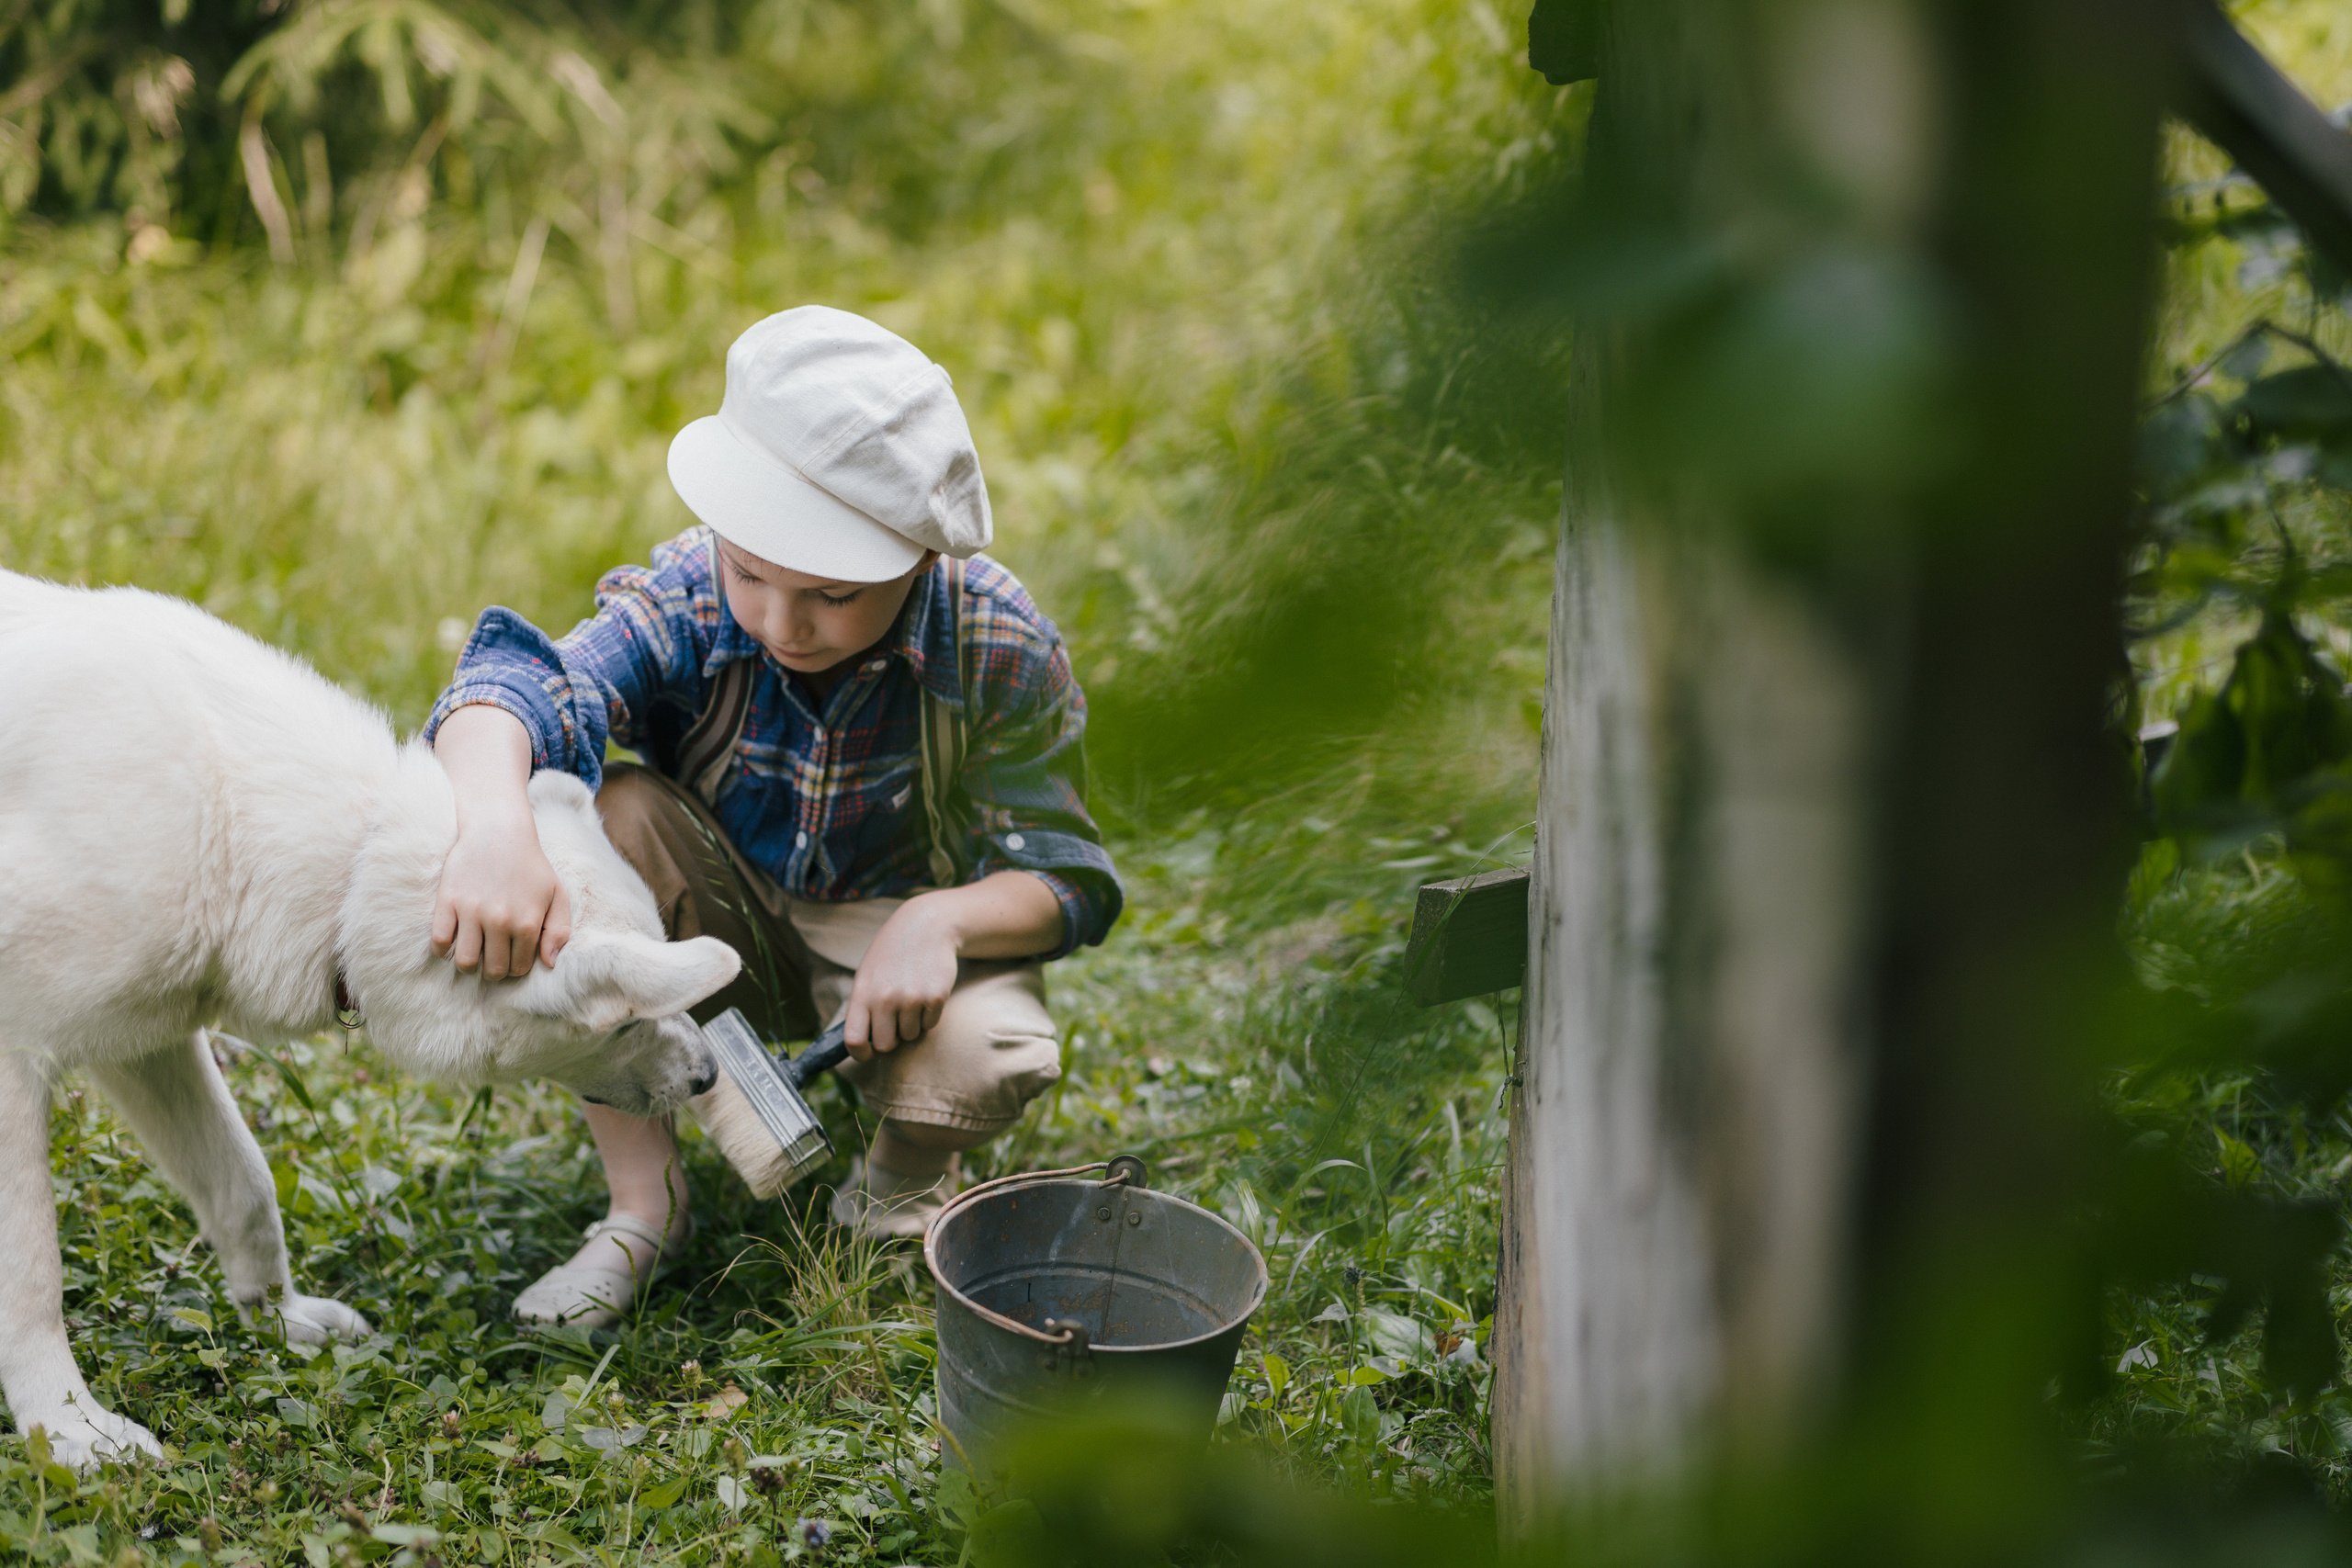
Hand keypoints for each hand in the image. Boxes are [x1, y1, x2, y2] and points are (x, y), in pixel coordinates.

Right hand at [432, 807, 571, 977]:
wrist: (498, 832)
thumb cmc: (531, 866)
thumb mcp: (556, 895)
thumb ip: (558, 931)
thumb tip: (549, 963)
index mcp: (528, 922)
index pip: (518, 968)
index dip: (515, 967)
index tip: (511, 958)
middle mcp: (500, 920)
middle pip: (492, 970)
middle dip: (493, 971)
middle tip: (492, 960)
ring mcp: (471, 912)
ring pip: (465, 962)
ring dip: (468, 966)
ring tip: (472, 955)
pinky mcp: (448, 901)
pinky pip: (440, 941)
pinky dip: (443, 950)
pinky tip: (453, 942)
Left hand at [844, 896, 959, 1059]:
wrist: (927, 925)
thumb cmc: (892, 953)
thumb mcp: (867, 973)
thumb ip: (862, 1006)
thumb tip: (860, 1042)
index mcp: (863, 992)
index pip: (854, 1039)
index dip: (860, 1054)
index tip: (867, 1053)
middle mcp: (885, 998)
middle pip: (886, 1045)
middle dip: (891, 1038)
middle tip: (894, 1020)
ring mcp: (912, 998)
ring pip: (910, 1036)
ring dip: (911, 1024)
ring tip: (911, 997)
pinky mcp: (936, 997)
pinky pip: (929, 1025)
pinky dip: (928, 1016)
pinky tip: (925, 992)